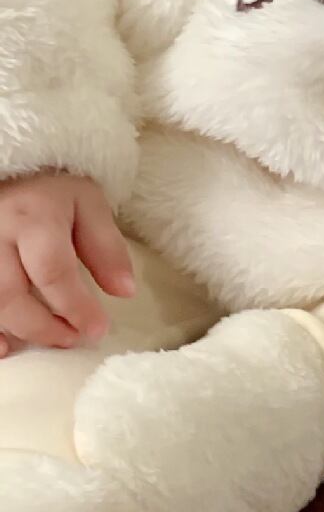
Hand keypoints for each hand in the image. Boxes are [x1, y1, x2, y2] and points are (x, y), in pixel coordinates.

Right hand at [0, 171, 135, 357]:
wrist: (5, 162)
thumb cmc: (48, 188)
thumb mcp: (87, 204)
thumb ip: (105, 247)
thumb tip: (124, 292)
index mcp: (32, 216)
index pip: (52, 271)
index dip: (76, 307)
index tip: (98, 329)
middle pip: (9, 294)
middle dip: (43, 327)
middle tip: (73, 340)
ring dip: (15, 332)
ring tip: (49, 340)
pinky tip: (5, 348)